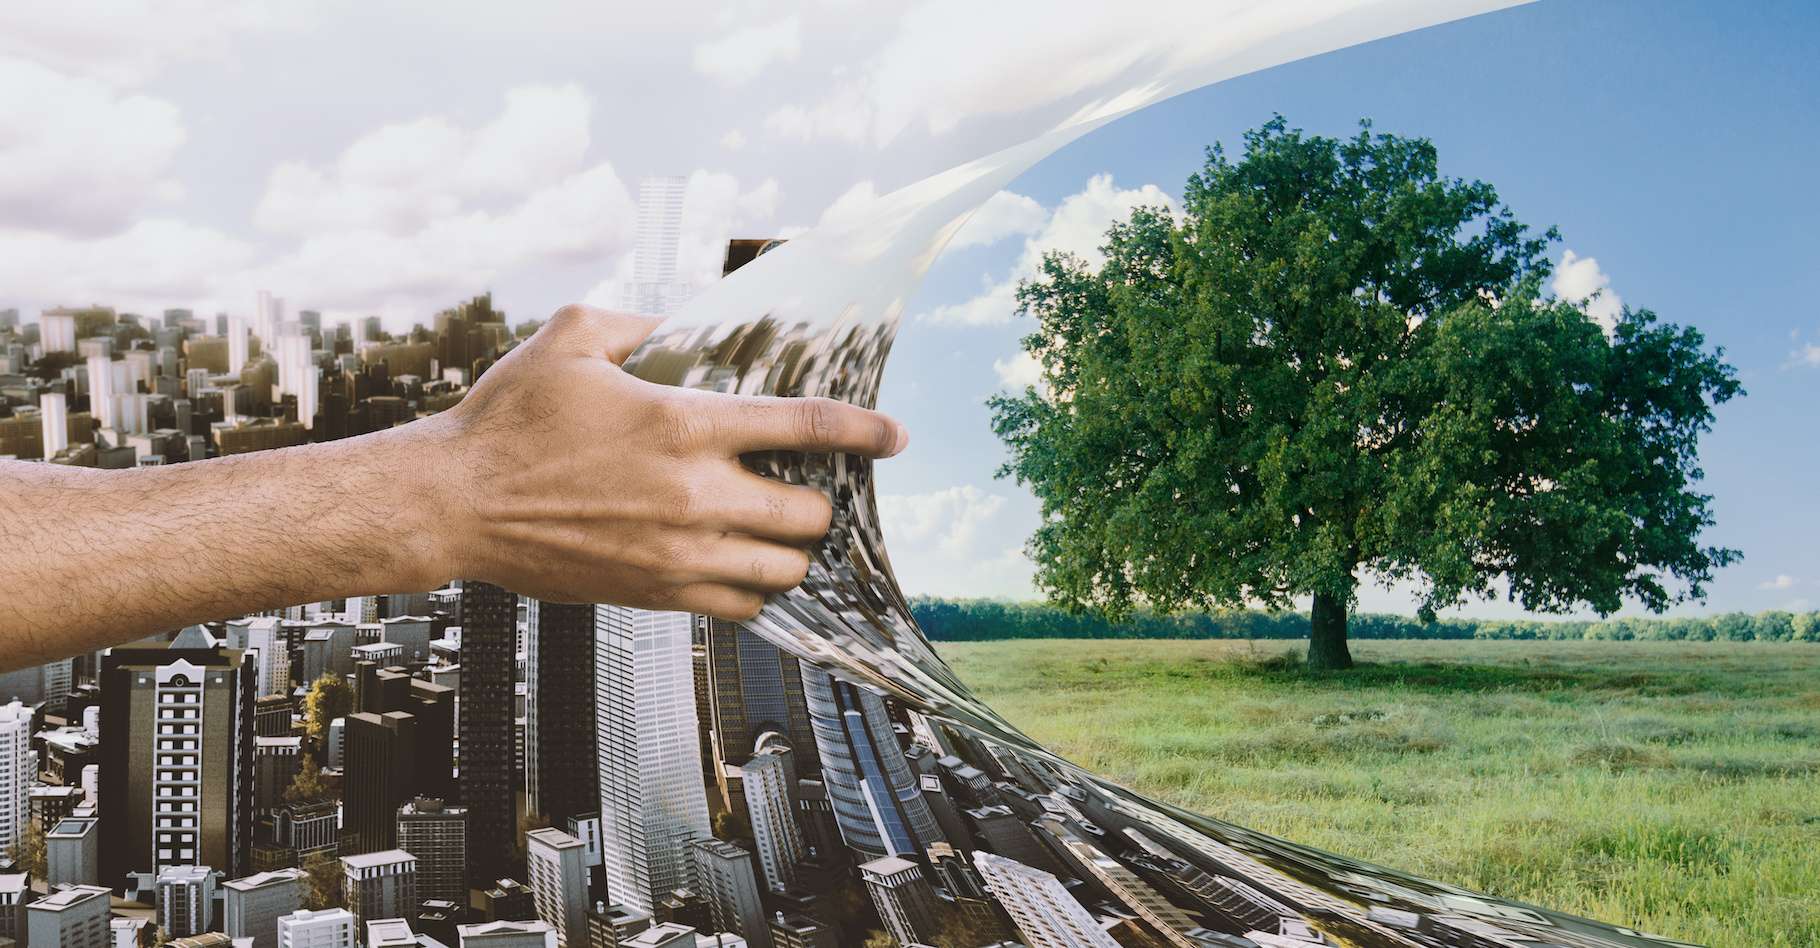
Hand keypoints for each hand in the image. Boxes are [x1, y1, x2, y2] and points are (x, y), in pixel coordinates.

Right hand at [424, 303, 906, 618]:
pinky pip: (740, 608)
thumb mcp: (572, 337)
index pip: (806, 426)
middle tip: (811, 489)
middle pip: (810, 515)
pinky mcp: (655, 593)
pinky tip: (744, 568)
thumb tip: (687, 325)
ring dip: (794, 552)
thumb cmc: (507, 419)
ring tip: (781, 532)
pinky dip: (756, 591)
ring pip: (784, 572)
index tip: (896, 435)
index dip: (865, 429)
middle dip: (823, 501)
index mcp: (684, 425)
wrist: (452, 503)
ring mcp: (678, 553)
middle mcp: (695, 496)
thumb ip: (642, 323)